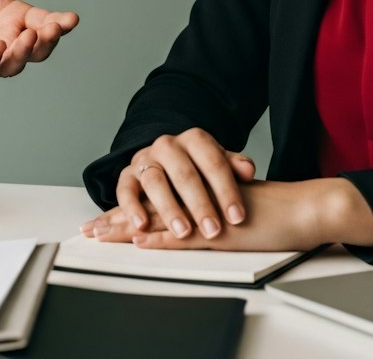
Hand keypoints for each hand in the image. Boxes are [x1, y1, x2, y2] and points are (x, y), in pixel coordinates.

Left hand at [0, 0, 77, 87]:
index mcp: (14, 18)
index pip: (44, 23)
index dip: (59, 23)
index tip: (71, 19)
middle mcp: (5, 41)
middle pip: (36, 49)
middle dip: (47, 41)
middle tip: (51, 28)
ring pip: (12, 65)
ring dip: (22, 53)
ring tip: (26, 37)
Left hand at [82, 177, 372, 251]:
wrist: (303, 208)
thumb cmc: (272, 212)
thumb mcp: (228, 212)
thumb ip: (203, 215)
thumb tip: (178, 229)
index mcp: (196, 193)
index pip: (154, 200)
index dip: (126, 212)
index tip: (102, 223)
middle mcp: (197, 196)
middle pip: (149, 206)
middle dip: (117, 219)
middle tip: (91, 230)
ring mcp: (206, 211)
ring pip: (160, 217)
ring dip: (130, 227)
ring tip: (103, 235)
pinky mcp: (220, 228)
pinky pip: (187, 233)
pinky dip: (163, 237)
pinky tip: (145, 241)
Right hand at [103, 129, 257, 240]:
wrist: (166, 160)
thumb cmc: (198, 168)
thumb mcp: (218, 164)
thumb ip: (234, 166)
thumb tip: (248, 170)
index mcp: (194, 140)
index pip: (213, 162)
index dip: (226, 190)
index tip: (238, 217)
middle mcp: (168, 146)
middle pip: (184, 173)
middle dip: (200, 204)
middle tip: (213, 230)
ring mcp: (146, 159)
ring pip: (155, 181)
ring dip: (169, 208)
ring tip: (183, 232)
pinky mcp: (128, 175)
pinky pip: (125, 188)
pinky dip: (131, 206)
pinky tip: (142, 225)